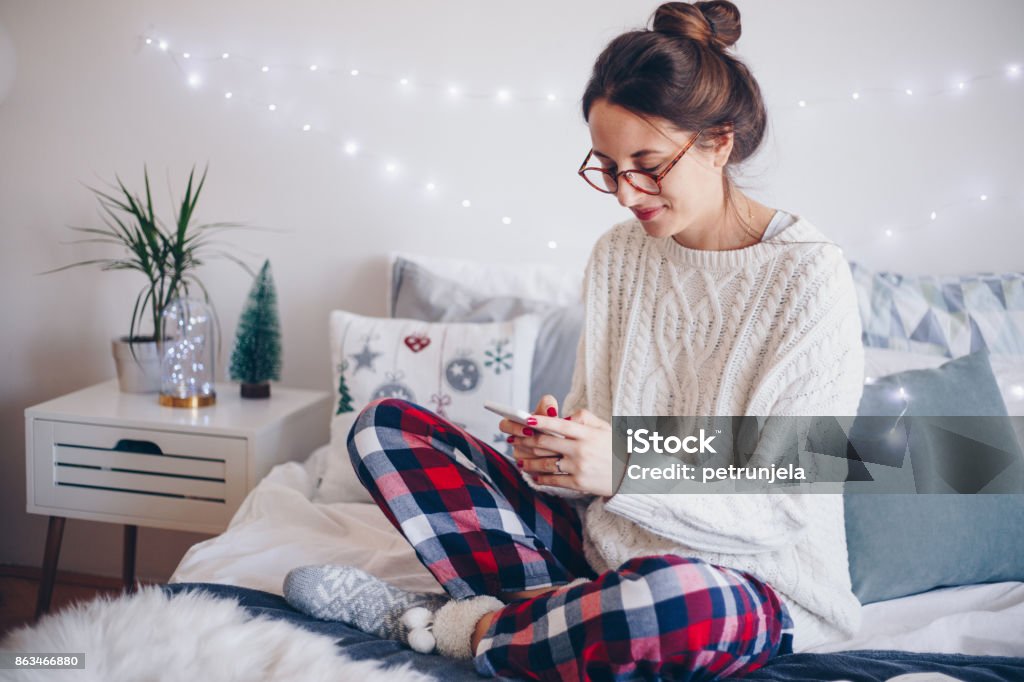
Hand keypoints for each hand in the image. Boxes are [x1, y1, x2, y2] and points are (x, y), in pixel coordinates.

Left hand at [497, 394, 613, 496]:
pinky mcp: (579, 483)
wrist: (632, 474)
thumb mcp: (604, 428)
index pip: (558, 424)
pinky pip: (553, 480)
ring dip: (529, 461)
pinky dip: (540, 477)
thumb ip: (583, 418)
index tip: (524, 418)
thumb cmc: (615, 448)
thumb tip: (561, 416)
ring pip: (545, 463)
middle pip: (545, 443)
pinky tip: (533, 475)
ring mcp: (578, 467)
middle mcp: (581, 449)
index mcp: (586, 433)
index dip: (539, 421)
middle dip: (525, 440)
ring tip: (520, 459)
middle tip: (512, 438)